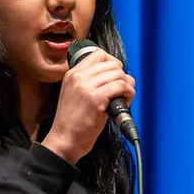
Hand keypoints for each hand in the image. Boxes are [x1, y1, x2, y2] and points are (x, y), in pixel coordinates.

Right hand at [41, 47, 134, 163]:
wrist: (65, 139)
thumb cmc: (73, 121)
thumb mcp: (75, 93)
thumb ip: (92, 82)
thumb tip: (120, 75)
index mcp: (73, 73)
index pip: (99, 54)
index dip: (112, 64)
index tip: (115, 77)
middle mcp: (79, 76)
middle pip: (112, 63)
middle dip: (122, 77)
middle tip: (121, 91)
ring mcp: (86, 87)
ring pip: (119, 74)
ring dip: (127, 86)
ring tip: (123, 99)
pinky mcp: (96, 99)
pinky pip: (121, 86)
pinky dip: (128, 94)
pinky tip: (124, 104)